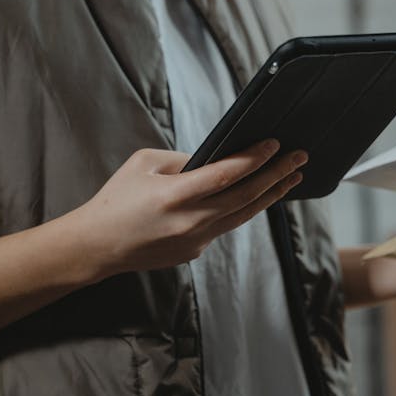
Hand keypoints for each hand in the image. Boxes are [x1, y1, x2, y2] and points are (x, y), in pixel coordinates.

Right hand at [71, 140, 305, 281]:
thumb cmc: (116, 200)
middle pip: (245, 196)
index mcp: (174, 195)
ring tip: (292, 177)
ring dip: (270, 194)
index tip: (275, 144)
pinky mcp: (194, 251)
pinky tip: (259, 195)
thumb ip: (183, 160)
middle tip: (299, 157)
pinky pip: (225, 225)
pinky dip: (244, 208)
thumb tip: (216, 160)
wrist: (97, 247)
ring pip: (244, 215)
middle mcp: (190, 221)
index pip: (226, 175)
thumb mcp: (144, 164)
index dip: (254, 159)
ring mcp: (195, 240)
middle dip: (276, 174)